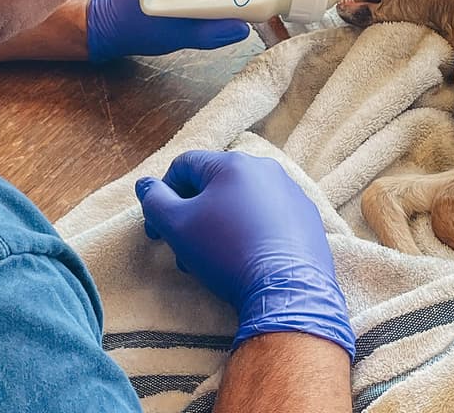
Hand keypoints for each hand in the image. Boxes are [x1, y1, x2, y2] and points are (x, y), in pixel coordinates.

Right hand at [135, 151, 354, 357]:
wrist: (287, 290)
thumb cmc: (226, 253)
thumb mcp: (177, 226)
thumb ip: (155, 200)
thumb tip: (146, 185)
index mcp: (233, 163)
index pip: (184, 166)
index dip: (163, 195)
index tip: (159, 229)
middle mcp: (266, 169)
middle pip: (214, 185)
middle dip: (192, 216)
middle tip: (184, 250)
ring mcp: (291, 193)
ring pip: (241, 203)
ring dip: (219, 226)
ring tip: (212, 261)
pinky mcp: (307, 218)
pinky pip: (268, 218)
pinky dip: (250, 233)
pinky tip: (246, 260)